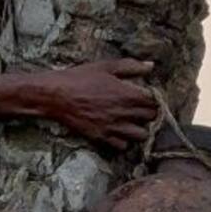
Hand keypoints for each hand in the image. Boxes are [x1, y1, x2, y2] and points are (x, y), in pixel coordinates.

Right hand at [0, 59, 157, 149]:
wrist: (55, 95)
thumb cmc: (79, 78)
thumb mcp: (105, 66)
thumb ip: (131, 66)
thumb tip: (150, 66)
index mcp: (127, 93)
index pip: (155, 101)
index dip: (153, 98)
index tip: (146, 95)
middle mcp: (124, 112)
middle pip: (151, 118)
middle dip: (148, 112)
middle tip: (139, 107)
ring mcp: (113, 127)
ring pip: (141, 135)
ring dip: (139, 128)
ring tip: (131, 120)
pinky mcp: (102, 137)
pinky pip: (122, 146)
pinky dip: (123, 140)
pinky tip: (117, 130)